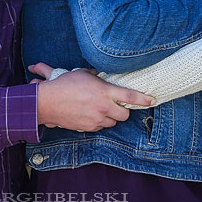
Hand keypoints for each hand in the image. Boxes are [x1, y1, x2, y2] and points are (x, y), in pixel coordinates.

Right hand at [31, 63, 154, 130]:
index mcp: (105, 92)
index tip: (153, 100)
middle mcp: (103, 107)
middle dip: (123, 111)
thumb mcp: (82, 74)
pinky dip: (98, 122)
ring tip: (99, 109)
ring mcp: (96, 119)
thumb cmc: (64, 85)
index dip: (144, 99)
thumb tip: (100, 75)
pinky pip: (100, 127)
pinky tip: (89, 114)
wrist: (48, 102)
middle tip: (116, 105)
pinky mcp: (88, 127)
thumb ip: (96, 75)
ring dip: (110, 117)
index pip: (130, 96)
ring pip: (112, 122)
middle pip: (124, 115)